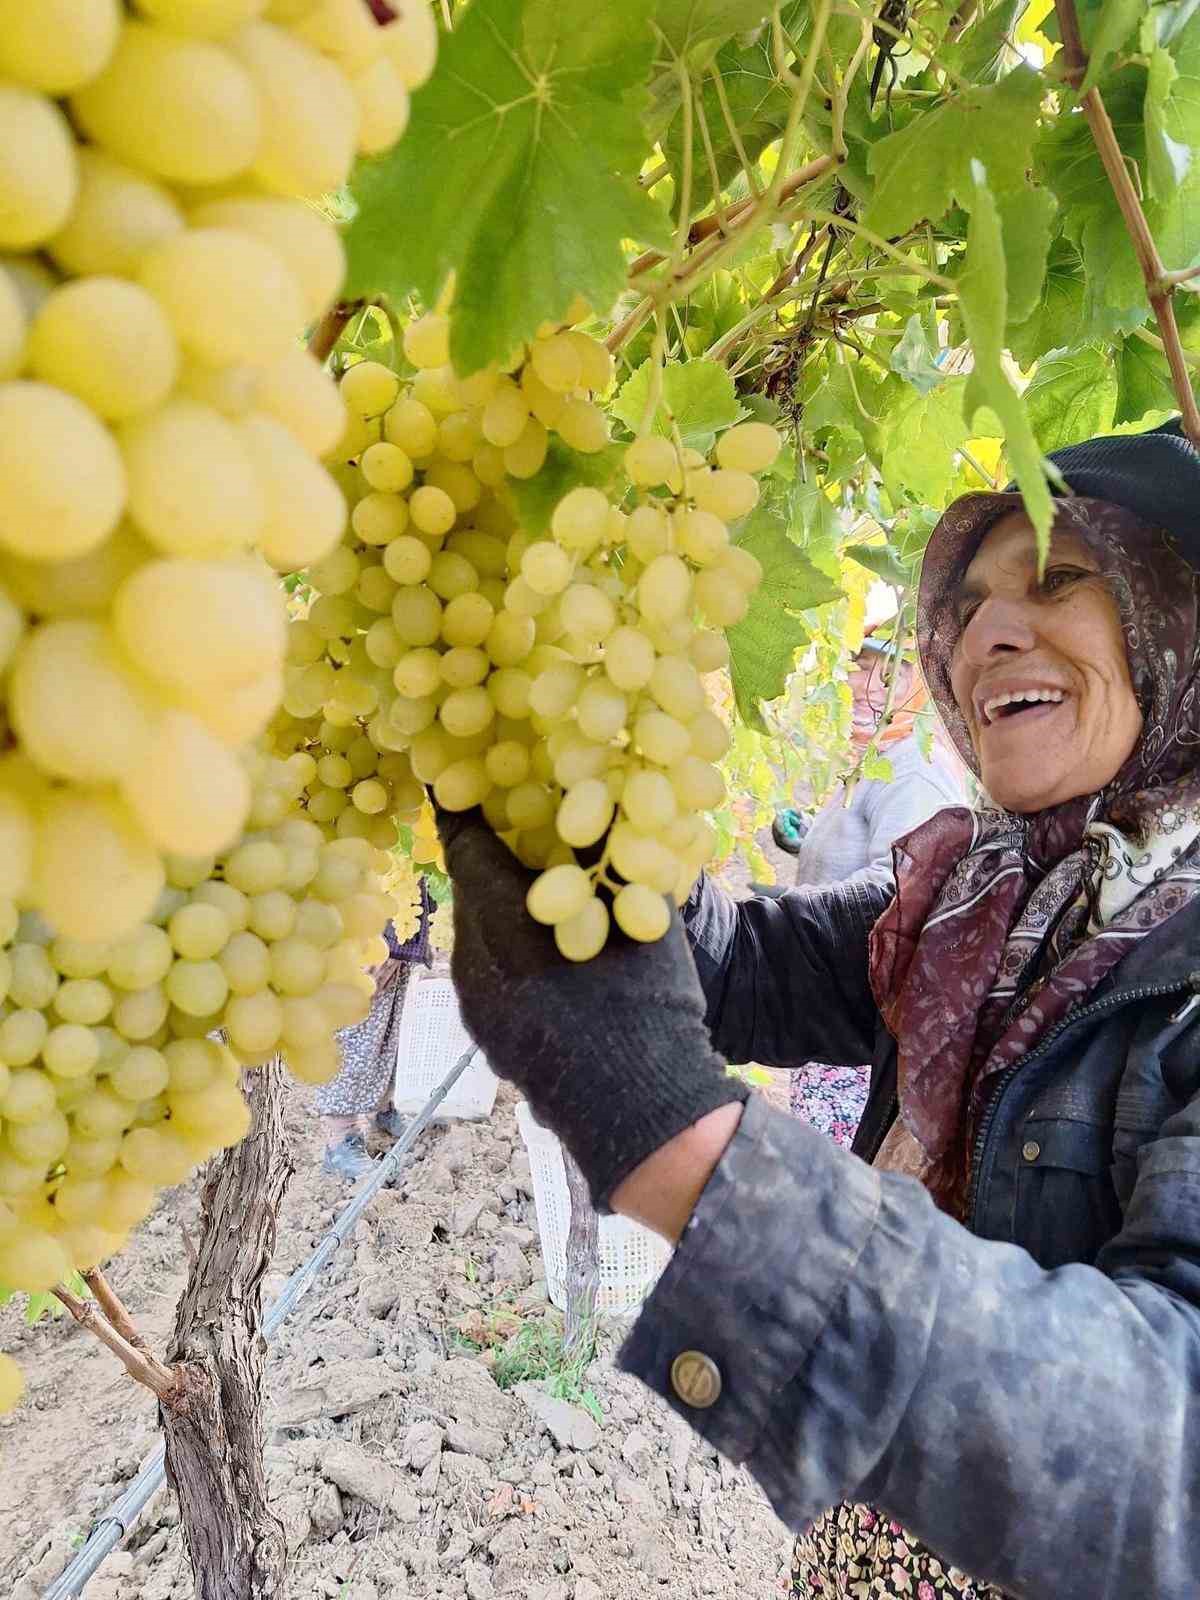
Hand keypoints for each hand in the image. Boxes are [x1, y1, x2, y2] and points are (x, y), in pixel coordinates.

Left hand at [436, 809, 747, 1210]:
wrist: (642, 1113)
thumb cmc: (646, 1007)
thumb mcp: (641, 919)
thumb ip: (614, 857)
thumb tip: (602, 799)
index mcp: (501, 921)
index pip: (465, 845)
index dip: (462, 806)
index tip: (455, 774)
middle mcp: (472, 960)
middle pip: (469, 888)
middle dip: (489, 854)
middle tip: (513, 822)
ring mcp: (475, 1003)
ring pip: (475, 932)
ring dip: (499, 903)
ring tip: (537, 884)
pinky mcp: (487, 1035)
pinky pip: (486, 971)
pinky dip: (506, 946)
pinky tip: (546, 947)